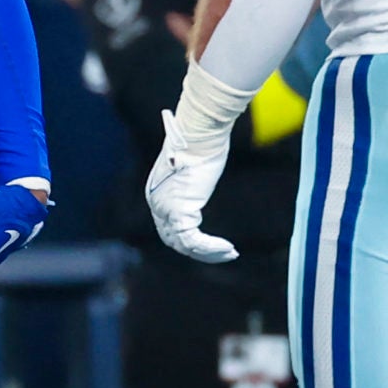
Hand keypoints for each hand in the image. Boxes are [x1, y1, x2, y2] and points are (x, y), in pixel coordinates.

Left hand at [146, 108, 237, 262]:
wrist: (197, 133)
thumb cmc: (199, 141)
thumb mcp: (193, 162)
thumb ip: (192, 175)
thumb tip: (203, 165)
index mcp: (157, 193)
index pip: (167, 225)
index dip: (187, 238)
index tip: (209, 243)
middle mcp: (157, 203)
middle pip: (173, 239)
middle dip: (198, 250)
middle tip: (222, 252)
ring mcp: (165, 209)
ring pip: (184, 245)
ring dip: (208, 253)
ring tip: (229, 253)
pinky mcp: (178, 212)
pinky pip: (194, 241)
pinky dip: (211, 248)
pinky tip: (227, 248)